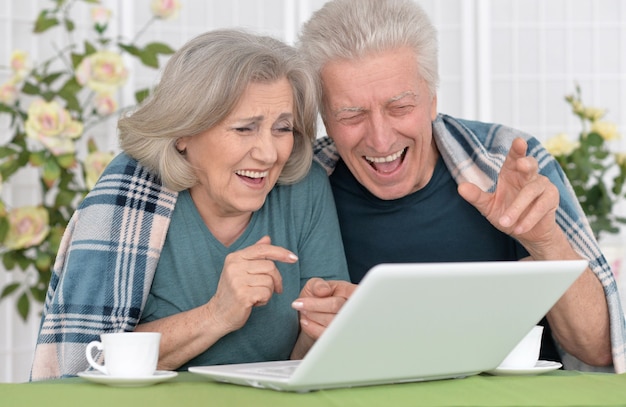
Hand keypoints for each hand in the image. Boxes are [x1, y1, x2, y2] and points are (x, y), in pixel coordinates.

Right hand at [207, 235, 296, 333]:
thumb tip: (267, 238)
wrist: (217, 314)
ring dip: (269, 291)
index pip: (262, 249)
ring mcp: (237, 280)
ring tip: (257, 295)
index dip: (280, 252)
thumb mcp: (240, 269)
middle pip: (270, 266)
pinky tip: (254, 302)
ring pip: (269, 281)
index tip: (294, 258)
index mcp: (234, 257)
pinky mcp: (242, 295)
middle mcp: (234, 266)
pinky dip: (265, 300)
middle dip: (276, 279)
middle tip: (273, 289)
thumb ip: (254, 253)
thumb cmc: (232, 291)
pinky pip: (266, 293)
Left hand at [292, 278, 356, 339]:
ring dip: (313, 316)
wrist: (311, 317)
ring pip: (331, 322)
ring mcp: (347, 325)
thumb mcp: (314, 285)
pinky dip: (312, 327)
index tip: (317, 294)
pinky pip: (326, 334)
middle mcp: (353, 309)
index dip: (341, 293)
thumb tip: (324, 290)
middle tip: (300, 304)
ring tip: (303, 311)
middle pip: (337, 306)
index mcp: (351, 292)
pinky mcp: (338, 338)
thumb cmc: (316, 297)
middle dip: (315, 305)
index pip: (353, 293)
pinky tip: (305, 321)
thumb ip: (318, 285)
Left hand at [457, 137, 560, 255]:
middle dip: (526, 163)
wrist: (526, 233)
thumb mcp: (488, 206)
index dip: (517, 149)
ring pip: (531, 191)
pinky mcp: (551, 199)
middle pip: (530, 164)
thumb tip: (460, 187)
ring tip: (504, 222)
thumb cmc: (506, 215)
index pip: (514, 157)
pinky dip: (528, 218)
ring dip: (517, 208)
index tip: (519, 141)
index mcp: (511, 172)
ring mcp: (542, 185)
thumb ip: (476, 196)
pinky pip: (541, 207)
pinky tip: (518, 228)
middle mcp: (528, 175)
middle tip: (520, 164)